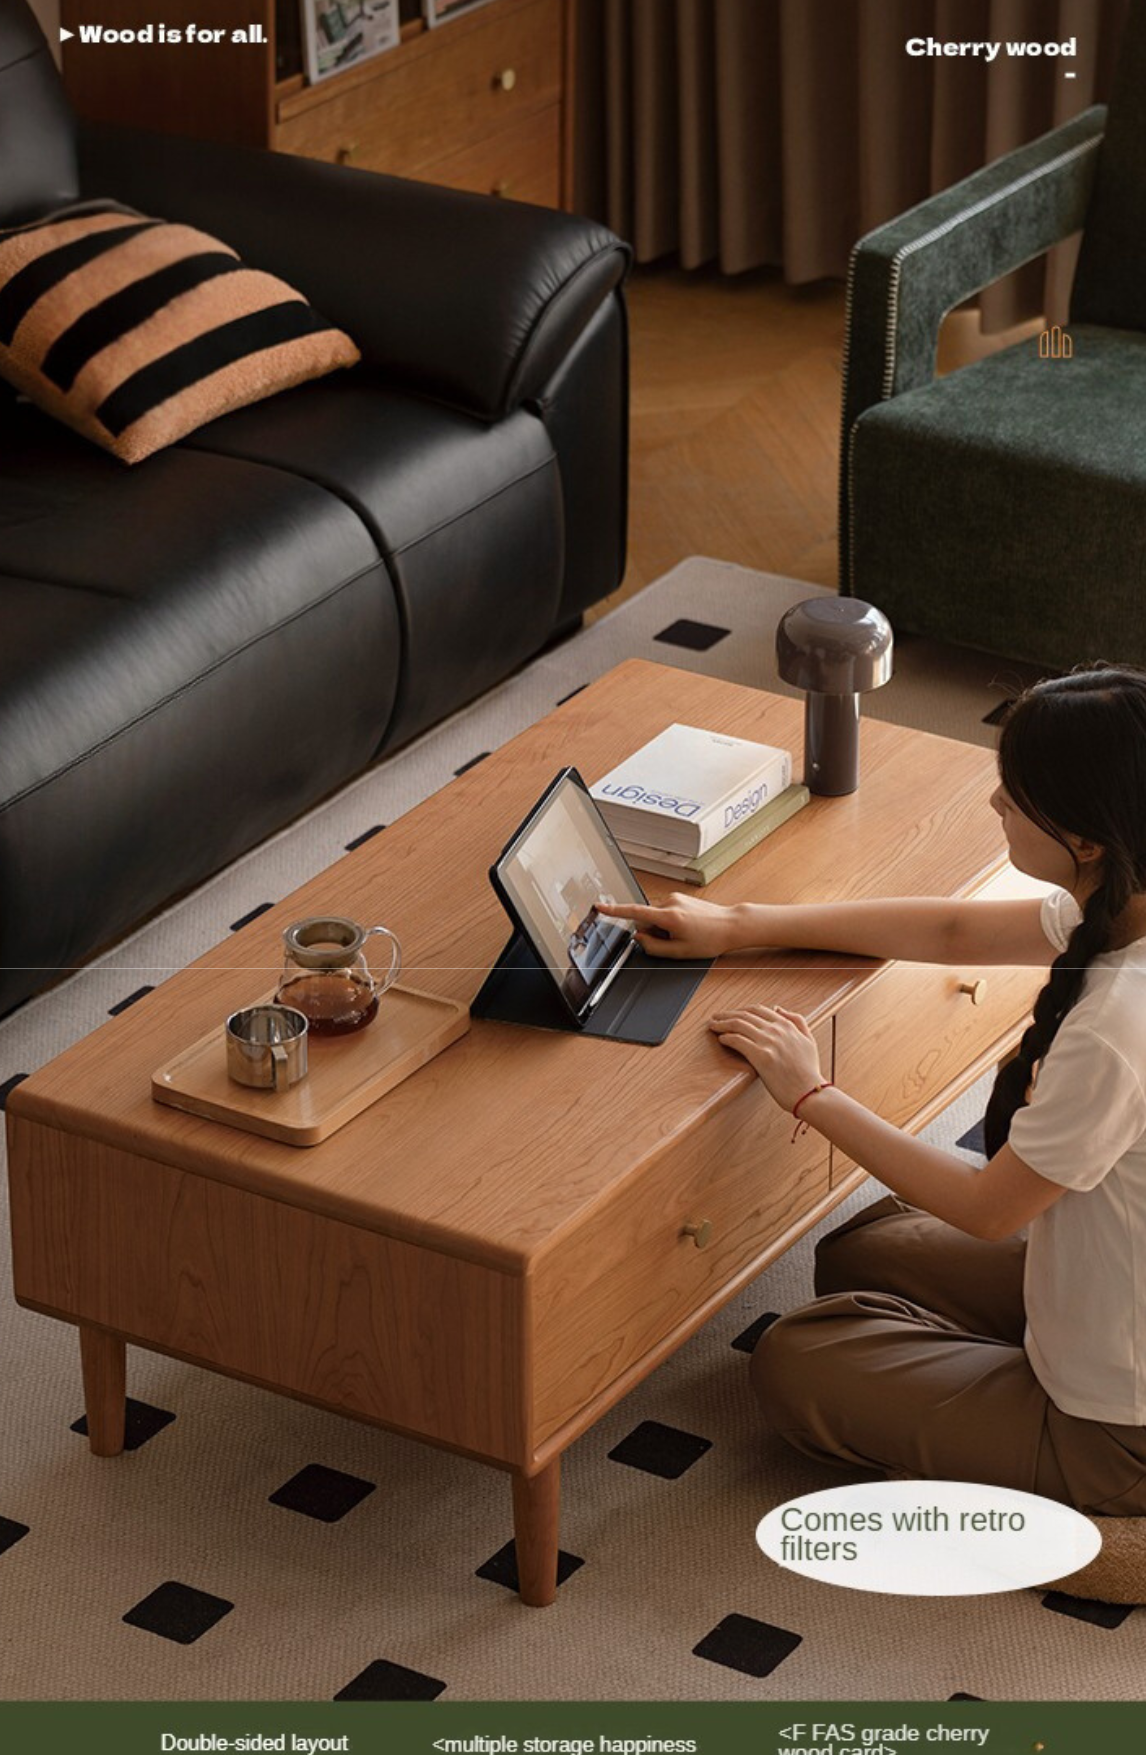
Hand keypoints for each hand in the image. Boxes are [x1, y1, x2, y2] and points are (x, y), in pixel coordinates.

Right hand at [596, 893, 739, 958]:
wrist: (731, 926)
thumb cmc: (710, 939)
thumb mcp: (680, 952)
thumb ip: (654, 947)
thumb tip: (638, 938)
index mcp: (669, 916)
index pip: (635, 912)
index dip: (614, 911)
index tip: (600, 907)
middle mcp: (670, 902)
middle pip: (646, 918)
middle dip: (652, 931)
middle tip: (673, 942)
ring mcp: (676, 898)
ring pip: (655, 915)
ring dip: (661, 927)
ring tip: (683, 935)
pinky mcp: (680, 897)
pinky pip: (664, 910)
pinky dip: (669, 921)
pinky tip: (686, 927)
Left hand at [708, 1004, 823, 1111]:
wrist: (809, 1093)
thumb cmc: (808, 1071)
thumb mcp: (809, 1040)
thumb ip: (797, 1021)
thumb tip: (778, 1009)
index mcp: (787, 1025)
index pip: (758, 1010)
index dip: (741, 1010)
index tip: (731, 1013)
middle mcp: (777, 1030)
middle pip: (745, 1015)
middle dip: (727, 1014)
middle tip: (716, 1017)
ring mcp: (768, 1042)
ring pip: (739, 1025)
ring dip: (722, 1023)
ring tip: (713, 1025)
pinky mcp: (760, 1056)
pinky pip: (737, 1040)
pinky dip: (726, 1037)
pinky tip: (721, 1038)